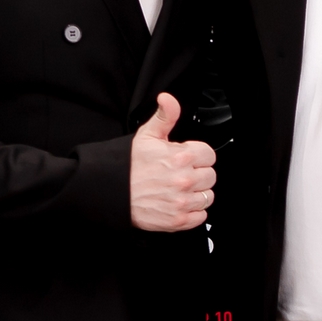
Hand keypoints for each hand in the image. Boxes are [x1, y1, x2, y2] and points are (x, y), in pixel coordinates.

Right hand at [131, 91, 216, 230]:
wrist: (111, 192)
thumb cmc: (127, 165)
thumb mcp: (146, 135)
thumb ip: (165, 116)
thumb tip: (168, 100)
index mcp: (181, 156)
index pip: (209, 155)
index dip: (199, 156)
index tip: (188, 159)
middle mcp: (184, 179)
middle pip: (210, 176)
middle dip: (198, 174)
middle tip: (181, 174)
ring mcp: (182, 201)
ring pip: (207, 196)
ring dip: (197, 193)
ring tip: (179, 189)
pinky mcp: (178, 220)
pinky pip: (200, 216)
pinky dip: (193, 212)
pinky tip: (179, 203)